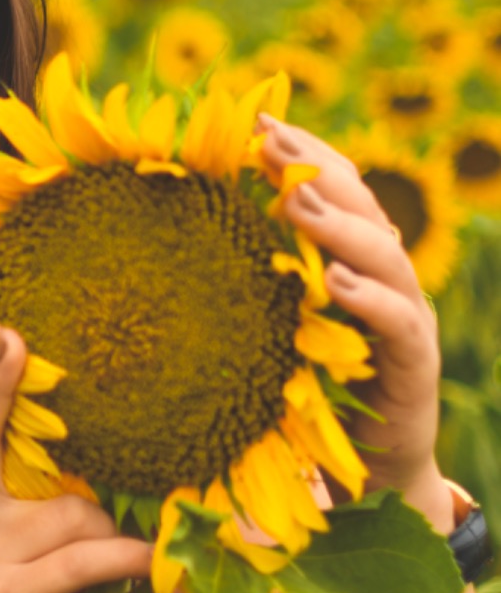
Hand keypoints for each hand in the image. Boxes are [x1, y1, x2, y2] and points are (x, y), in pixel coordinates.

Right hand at [0, 327, 153, 592]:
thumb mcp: (45, 555)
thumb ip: (64, 511)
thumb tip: (136, 468)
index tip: (1, 332)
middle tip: (18, 340)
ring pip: (73, 511)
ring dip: (113, 535)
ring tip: (122, 566)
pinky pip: (85, 556)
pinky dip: (128, 558)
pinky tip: (154, 563)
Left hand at [259, 115, 447, 519]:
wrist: (370, 471)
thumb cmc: (311, 395)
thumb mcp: (276, 330)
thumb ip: (252, 283)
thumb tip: (179, 241)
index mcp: (355, 260)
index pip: (339, 188)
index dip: (305, 152)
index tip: (257, 121)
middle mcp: (388, 279)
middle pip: (363, 207)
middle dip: (316, 170)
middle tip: (270, 144)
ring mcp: (406, 319)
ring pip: (386, 255)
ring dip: (339, 225)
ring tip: (297, 202)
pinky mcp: (414, 366)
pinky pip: (399, 323)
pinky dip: (369, 299)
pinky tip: (336, 282)